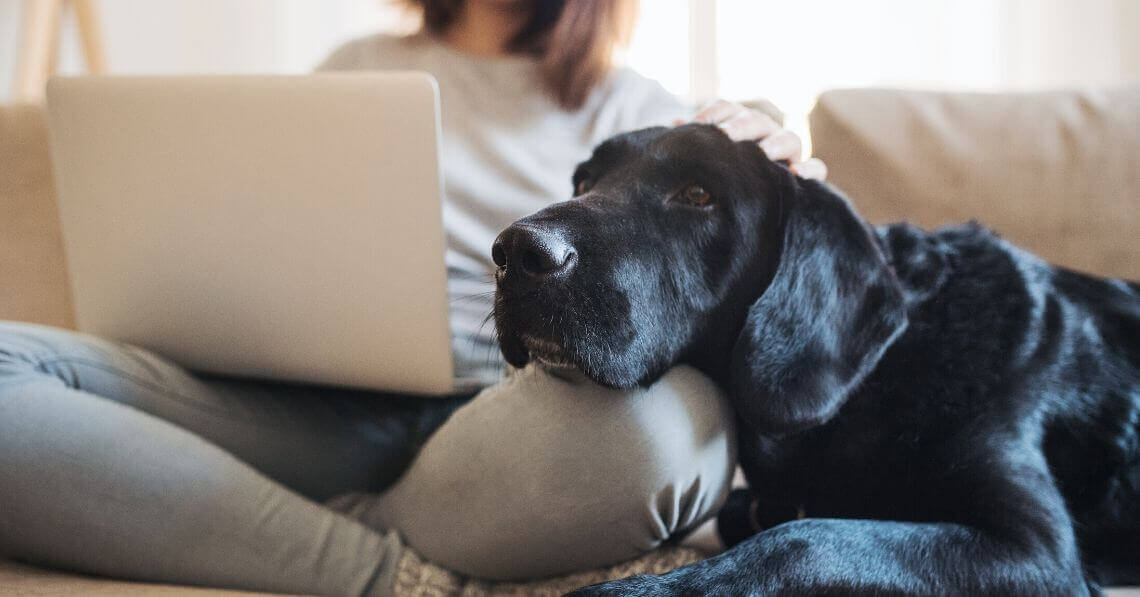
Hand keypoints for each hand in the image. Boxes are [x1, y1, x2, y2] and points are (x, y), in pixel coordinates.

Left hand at [681, 99, 827, 180]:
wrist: (746, 209)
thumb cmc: (720, 179)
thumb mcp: (706, 161)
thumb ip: (696, 142)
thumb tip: (675, 126)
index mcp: (737, 125)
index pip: (727, 108)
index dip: (714, 112)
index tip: (696, 124)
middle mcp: (764, 134)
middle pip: (757, 121)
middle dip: (741, 125)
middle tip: (727, 136)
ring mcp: (787, 153)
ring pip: (790, 138)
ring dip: (777, 144)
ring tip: (765, 153)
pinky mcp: (804, 174)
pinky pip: (817, 168)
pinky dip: (811, 169)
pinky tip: (799, 175)